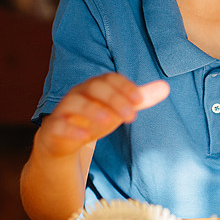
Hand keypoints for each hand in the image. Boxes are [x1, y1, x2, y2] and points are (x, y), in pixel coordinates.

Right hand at [36, 73, 169, 157]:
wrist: (62, 140)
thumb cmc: (94, 118)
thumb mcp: (118, 109)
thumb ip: (140, 99)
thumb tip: (166, 87)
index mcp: (95, 86)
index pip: (110, 79)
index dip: (125, 87)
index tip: (140, 100)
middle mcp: (79, 93)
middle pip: (94, 87)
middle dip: (114, 99)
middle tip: (132, 116)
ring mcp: (64, 109)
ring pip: (75, 103)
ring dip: (93, 110)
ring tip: (109, 121)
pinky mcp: (53, 127)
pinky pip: (58, 124)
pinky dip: (71, 129)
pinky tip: (85, 137)